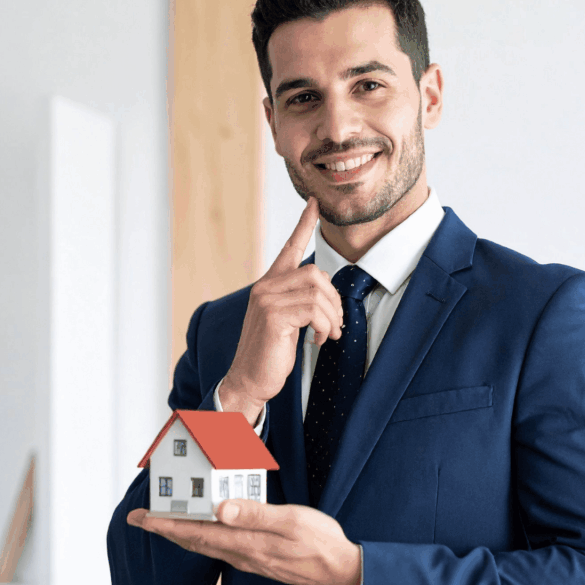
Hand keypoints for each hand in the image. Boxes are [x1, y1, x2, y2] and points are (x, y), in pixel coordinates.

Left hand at [126, 499, 360, 584]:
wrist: (341, 571)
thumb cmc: (320, 543)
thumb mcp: (290, 521)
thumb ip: (254, 514)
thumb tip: (219, 509)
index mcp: (245, 542)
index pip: (195, 532)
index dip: (165, 524)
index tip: (141, 518)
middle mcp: (241, 553)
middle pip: (193, 541)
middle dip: (165, 529)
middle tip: (141, 518)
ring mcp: (248, 559)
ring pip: (204, 546)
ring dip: (181, 534)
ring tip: (165, 522)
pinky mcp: (257, 558)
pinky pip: (220, 548)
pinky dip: (202, 538)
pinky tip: (205, 531)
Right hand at [220, 197, 342, 421]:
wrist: (249, 380)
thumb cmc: (270, 354)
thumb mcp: (286, 321)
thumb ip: (299, 301)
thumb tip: (325, 290)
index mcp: (268, 285)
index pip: (289, 248)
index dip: (303, 225)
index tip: (314, 204)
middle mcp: (265, 287)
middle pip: (316, 274)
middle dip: (334, 301)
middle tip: (335, 325)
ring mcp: (267, 300)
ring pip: (317, 292)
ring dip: (331, 317)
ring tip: (327, 335)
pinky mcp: (273, 315)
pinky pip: (313, 309)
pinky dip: (324, 326)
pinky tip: (318, 340)